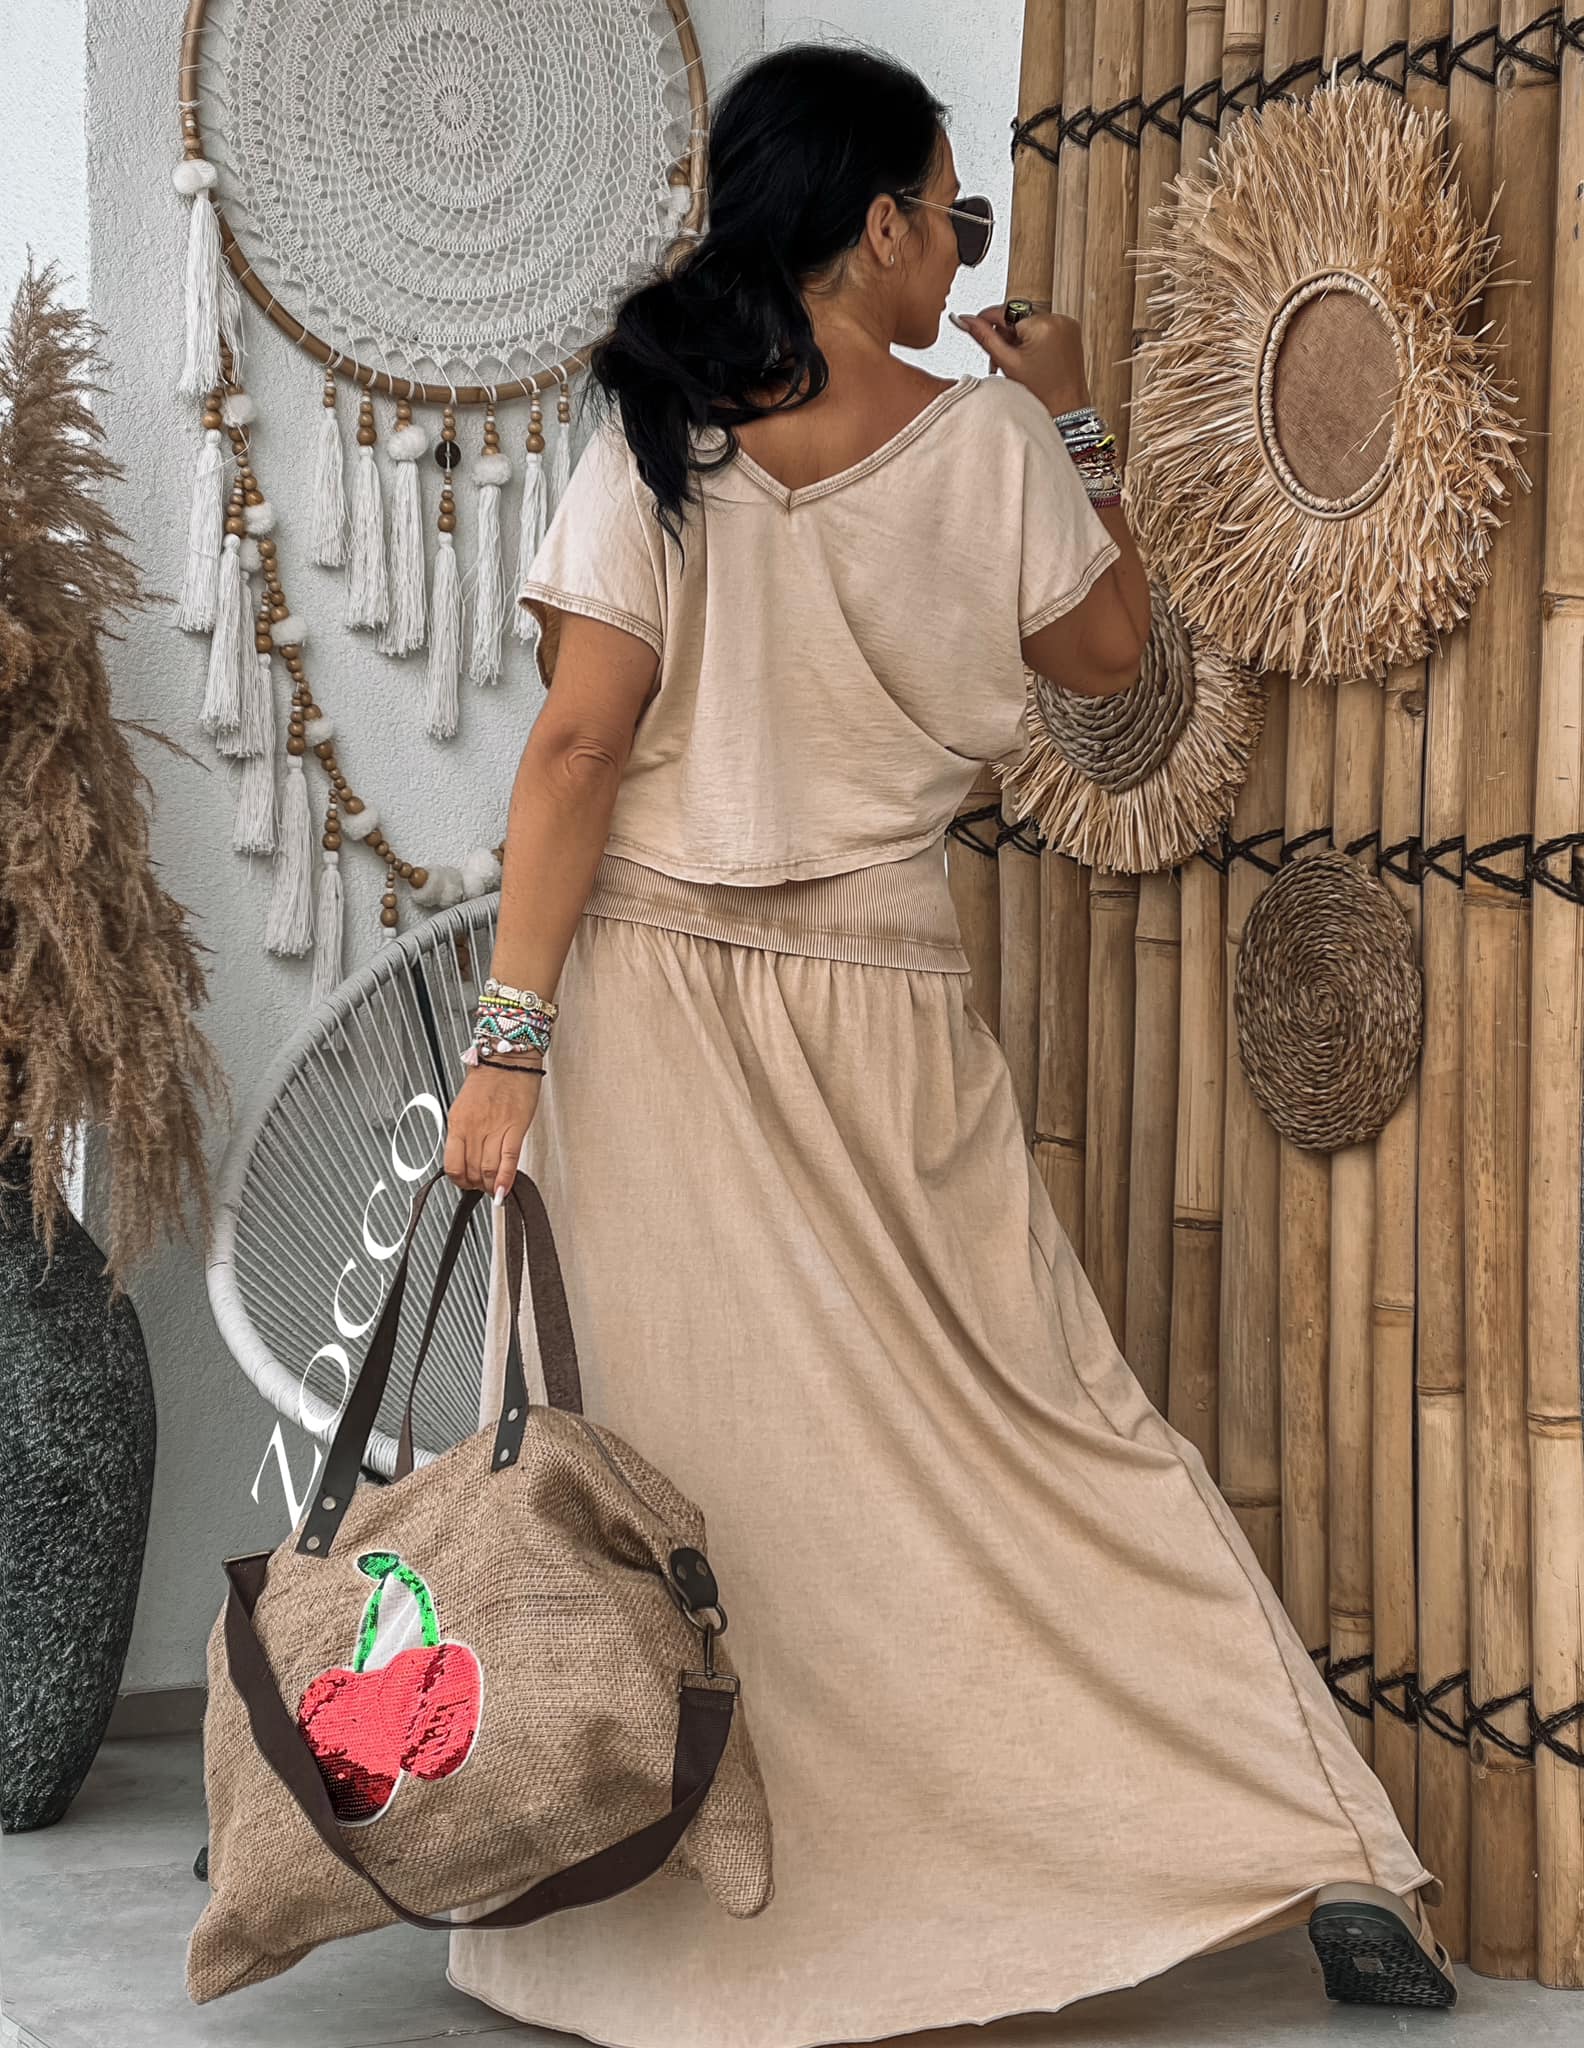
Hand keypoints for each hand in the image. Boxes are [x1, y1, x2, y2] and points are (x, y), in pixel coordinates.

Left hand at [443, 1063, 541, 1198]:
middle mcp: (472, 1127)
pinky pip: (508, 1160)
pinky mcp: (515, 1127)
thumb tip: (468, 1157)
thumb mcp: (465, 1106)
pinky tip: (504, 1189)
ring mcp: (493, 1128)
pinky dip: (505, 1179)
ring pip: (487, 1171)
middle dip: (476, 1186)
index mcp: (457, 1122)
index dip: (459, 1181)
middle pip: (470, 1171)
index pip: (452, 1165)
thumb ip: (464, 1132)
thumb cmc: (489, 1079)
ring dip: (491, 1187)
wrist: (507, 1058)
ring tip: (495, 1189)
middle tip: (483, 1188)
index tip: (466, 1184)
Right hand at [950, 304, 1090, 416]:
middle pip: (1018, 315)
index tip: (974, 325)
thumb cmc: (1042, 395)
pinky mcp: (1071, 330)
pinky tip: (1032, 358)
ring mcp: (1067, 324)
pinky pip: (1044, 326)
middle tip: (1003, 357)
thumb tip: (965, 320)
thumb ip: (984, 337)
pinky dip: (1033, 339)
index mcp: (1043, 324)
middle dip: (1006, 334)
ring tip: (1019, 361)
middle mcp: (1059, 319)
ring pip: (1029, 321)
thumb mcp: (1008, 363)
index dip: (986, 320)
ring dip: (1018, 337)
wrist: (1068, 410)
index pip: (1005, 310)